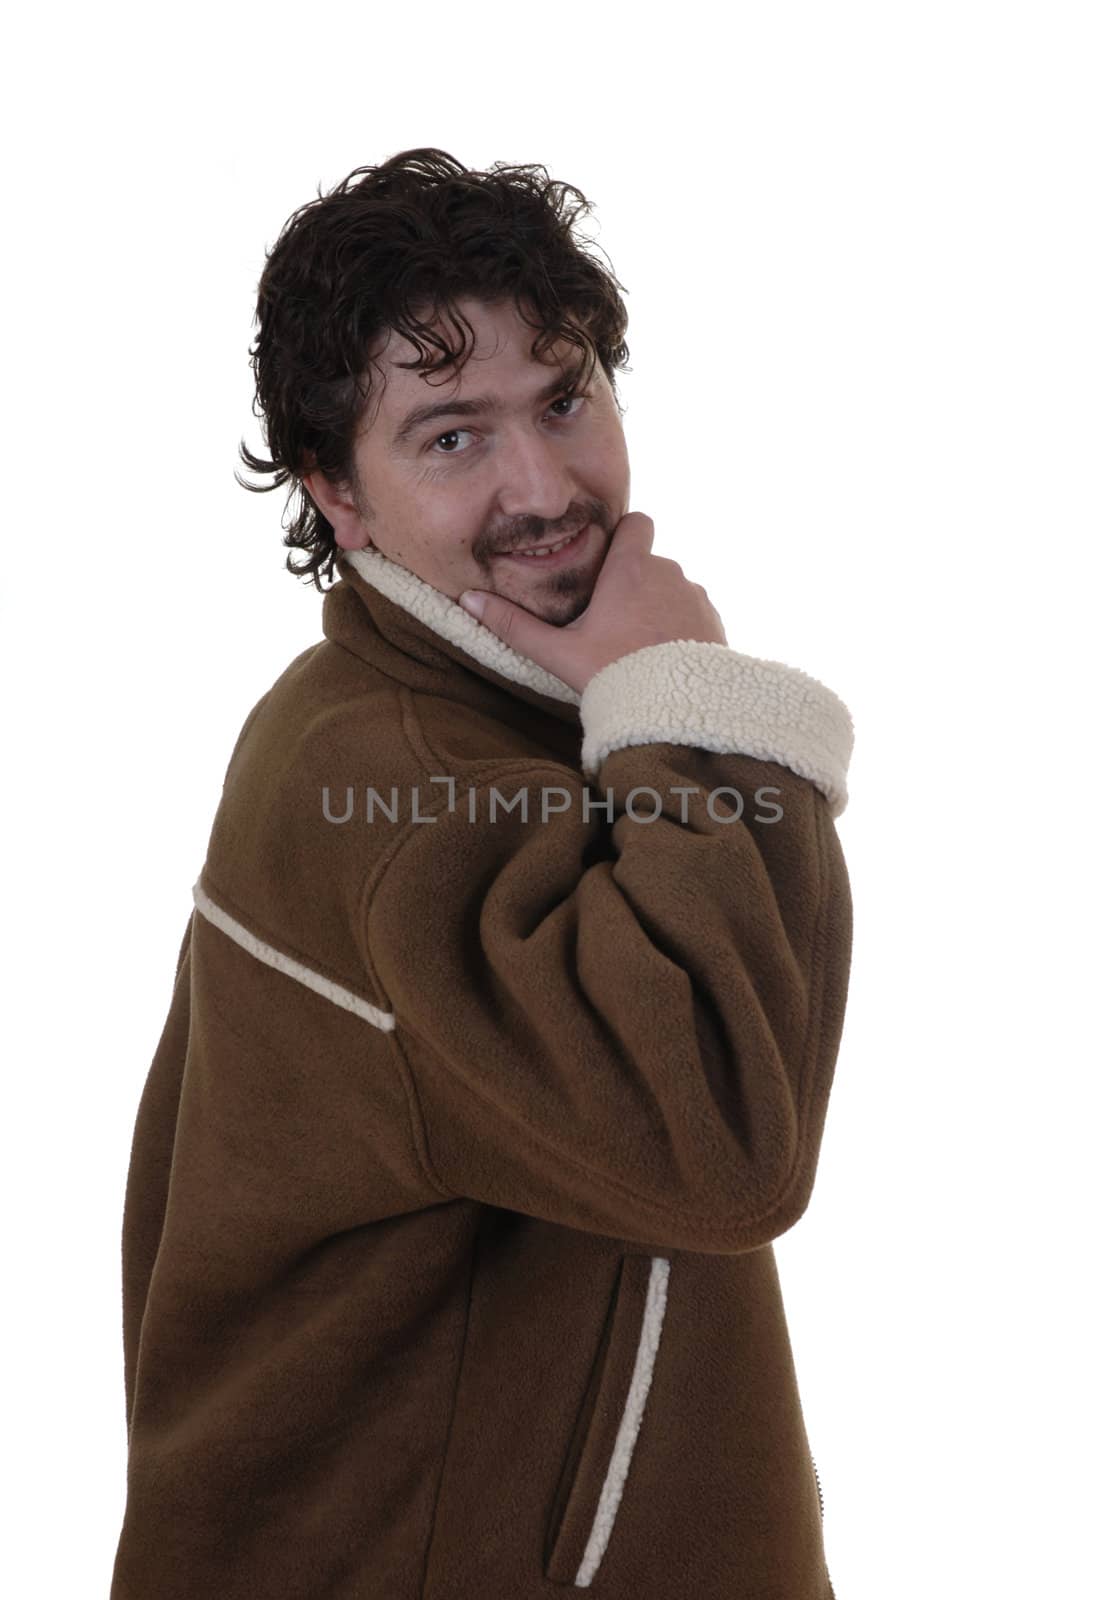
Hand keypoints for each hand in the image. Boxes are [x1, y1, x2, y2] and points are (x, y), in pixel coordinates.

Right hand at [458, 513, 727, 694]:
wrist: (678, 713)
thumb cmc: (616, 677)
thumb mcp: (559, 653)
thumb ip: (514, 626)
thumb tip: (467, 600)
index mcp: (630, 569)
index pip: (637, 521)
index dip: (624, 536)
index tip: (608, 565)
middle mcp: (669, 573)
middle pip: (650, 562)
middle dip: (634, 584)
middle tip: (613, 625)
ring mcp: (696, 597)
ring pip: (673, 589)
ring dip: (658, 608)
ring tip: (638, 648)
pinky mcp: (715, 622)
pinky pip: (694, 614)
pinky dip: (680, 629)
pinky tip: (664, 660)